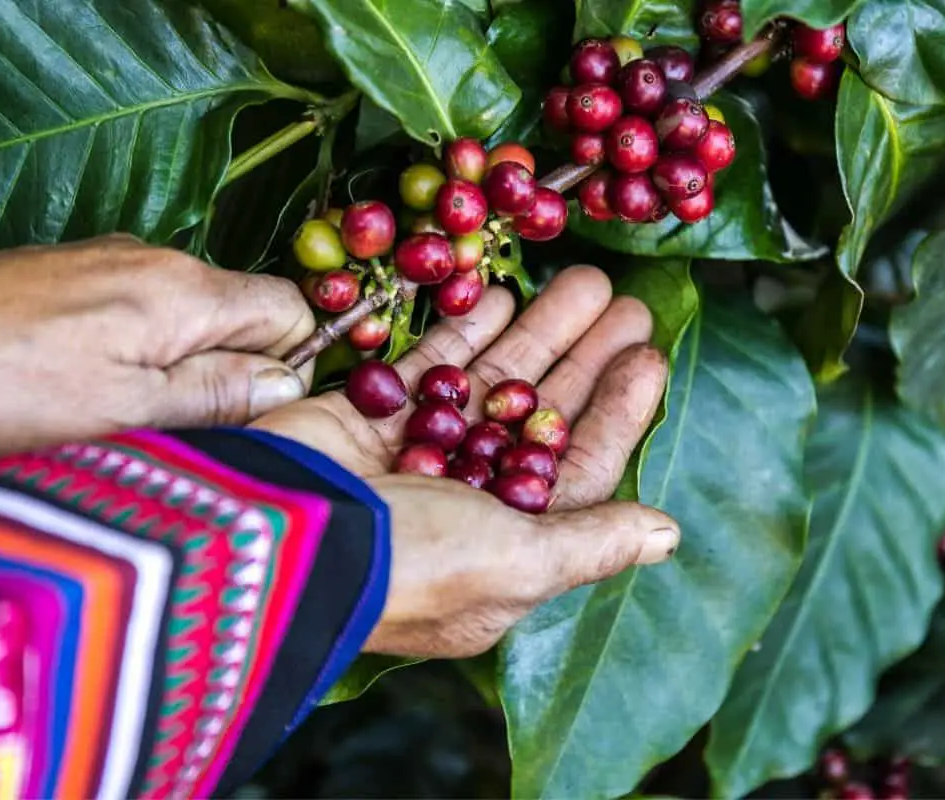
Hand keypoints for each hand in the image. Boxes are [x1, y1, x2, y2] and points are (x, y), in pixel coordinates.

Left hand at [0, 235, 315, 458]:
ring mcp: (108, 262)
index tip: (255, 414)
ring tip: (125, 417)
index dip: (291, 364)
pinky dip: (136, 353)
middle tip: (184, 429)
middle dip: (233, 373)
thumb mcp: (126, 411)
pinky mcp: (69, 276)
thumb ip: (218, 393)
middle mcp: (156, 260)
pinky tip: (87, 389)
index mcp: (184, 289)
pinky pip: (139, 313)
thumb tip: (290, 384)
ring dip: (180, 369)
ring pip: (189, 317)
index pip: (291, 308)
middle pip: (241, 313)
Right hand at [250, 266, 680, 658]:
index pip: (578, 470)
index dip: (617, 414)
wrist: (278, 539)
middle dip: (583, 360)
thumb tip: (667, 536)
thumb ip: (592, 543)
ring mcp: (414, 456)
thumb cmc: (412, 564)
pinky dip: (466, 331)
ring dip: (537, 333)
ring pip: (491, 384)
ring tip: (582, 283)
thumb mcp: (517, 563)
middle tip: (625, 304)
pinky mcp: (368, 417)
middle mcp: (464, 502)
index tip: (648, 357)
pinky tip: (504, 293)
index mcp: (506, 550)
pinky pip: (429, 366)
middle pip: (540, 417)